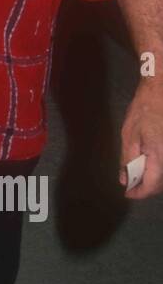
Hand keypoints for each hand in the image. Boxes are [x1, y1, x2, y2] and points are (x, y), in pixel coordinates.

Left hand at [118, 79, 162, 200]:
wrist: (161, 88)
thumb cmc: (144, 109)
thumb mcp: (129, 134)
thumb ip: (127, 159)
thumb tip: (125, 179)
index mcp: (159, 154)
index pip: (152, 184)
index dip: (140, 193)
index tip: (128, 194)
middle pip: (161, 182)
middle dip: (146, 186)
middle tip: (131, 184)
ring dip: (154, 178)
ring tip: (139, 174)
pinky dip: (159, 167)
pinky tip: (149, 161)